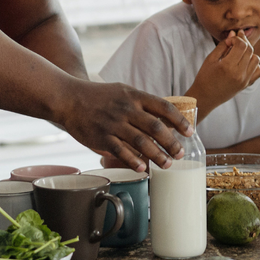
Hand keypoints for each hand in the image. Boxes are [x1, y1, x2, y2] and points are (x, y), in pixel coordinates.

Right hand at [59, 82, 191, 172]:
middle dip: (172, 143)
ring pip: (141, 142)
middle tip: (180, 154)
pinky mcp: (102, 137)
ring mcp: (114, 124)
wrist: (69, 99)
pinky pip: (121, 151)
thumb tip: (165, 118)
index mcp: (135, 96)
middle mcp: (126, 109)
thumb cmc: (99, 96)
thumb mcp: (123, 91)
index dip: (179, 121)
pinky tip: (143, 168)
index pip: (164, 107)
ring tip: (167, 164)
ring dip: (157, 155)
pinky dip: (133, 161)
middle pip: (156, 127)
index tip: (190, 132)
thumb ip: (142, 104)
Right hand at [190, 31, 259, 111]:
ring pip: (256, 59)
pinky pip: (258, 71)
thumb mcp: (211, 59)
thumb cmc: (205, 77)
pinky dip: (254, 64)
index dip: (237, 38)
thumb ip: (223, 45)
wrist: (205, 97)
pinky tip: (245, 63)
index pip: (241, 45)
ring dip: (249, 53)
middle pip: (250, 50)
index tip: (230, 39)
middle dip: (244, 42)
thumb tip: (233, 33)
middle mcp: (239, 74)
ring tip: (239, 52)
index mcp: (227, 66)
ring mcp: (244, 80)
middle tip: (236, 40)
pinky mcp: (246, 84)